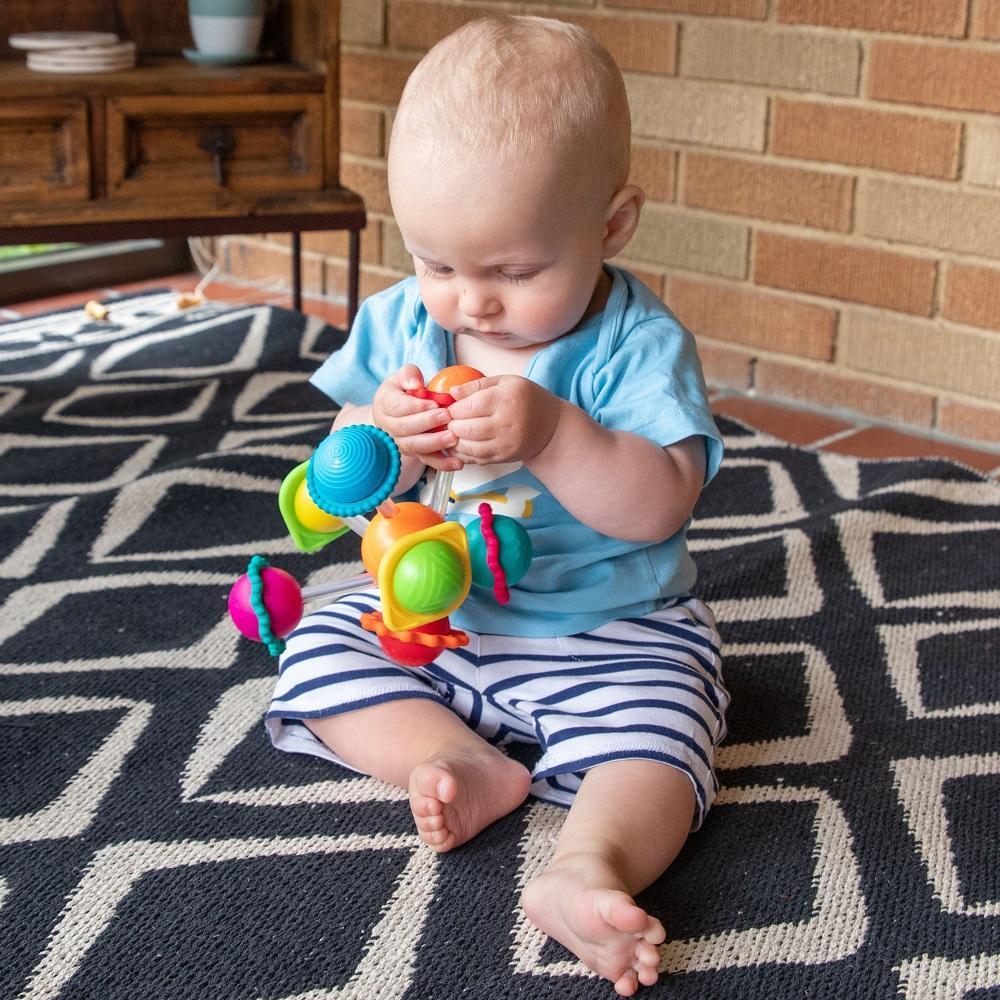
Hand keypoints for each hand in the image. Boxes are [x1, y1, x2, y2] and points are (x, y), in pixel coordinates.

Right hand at [372, 365, 462, 471]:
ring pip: (414, 446)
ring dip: (434, 444)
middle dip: (427, 423)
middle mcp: (388, 426)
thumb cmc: (401, 392)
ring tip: (453, 438)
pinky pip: (426, 460)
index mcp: (385, 404)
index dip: (415, 406)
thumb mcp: (402, 377)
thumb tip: (416, 384)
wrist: (393, 414)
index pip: (397, 406)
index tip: (434, 403)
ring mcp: (400, 442)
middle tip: (447, 417)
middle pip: (405, 428)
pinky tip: (457, 463)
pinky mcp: (413, 453)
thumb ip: (409, 375)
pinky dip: (442, 463)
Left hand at [446, 375, 561, 464]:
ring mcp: (506, 443)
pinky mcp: (504, 458)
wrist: (551, 426)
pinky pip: (478, 459)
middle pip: (467, 428)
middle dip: (452, 425)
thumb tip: (451, 393)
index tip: (450, 407)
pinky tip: (460, 446)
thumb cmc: (527, 399)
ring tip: (452, 433)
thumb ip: (477, 385)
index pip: (469, 406)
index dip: (453, 409)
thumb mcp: (506, 382)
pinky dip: (464, 454)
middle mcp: (506, 423)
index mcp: (505, 399)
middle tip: (448, 421)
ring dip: (455, 441)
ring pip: (470, 447)